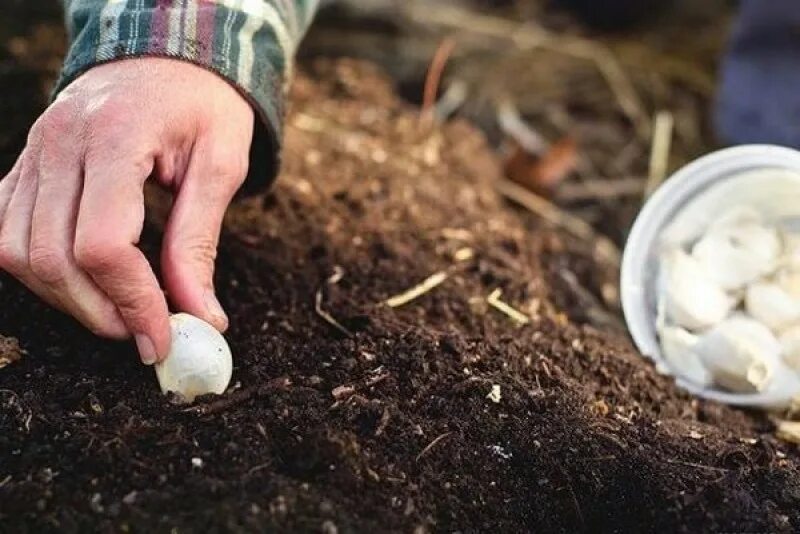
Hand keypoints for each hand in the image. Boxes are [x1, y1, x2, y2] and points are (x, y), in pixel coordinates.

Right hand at [0, 58, 253, 363]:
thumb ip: (200, 240)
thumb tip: (200, 316)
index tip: (164, 338)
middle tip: (147, 333)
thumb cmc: (203, 104)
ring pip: (17, 252)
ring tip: (121, 311)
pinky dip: (37, 269)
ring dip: (67, 299)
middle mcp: (59, 142)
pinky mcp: (25, 164)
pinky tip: (83, 281)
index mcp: (116, 136)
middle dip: (101, 312)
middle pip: (52, 257)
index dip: (132, 302)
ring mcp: (33, 152)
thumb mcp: (222, 164)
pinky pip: (4, 230)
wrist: (168, 54)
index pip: (103, 243)